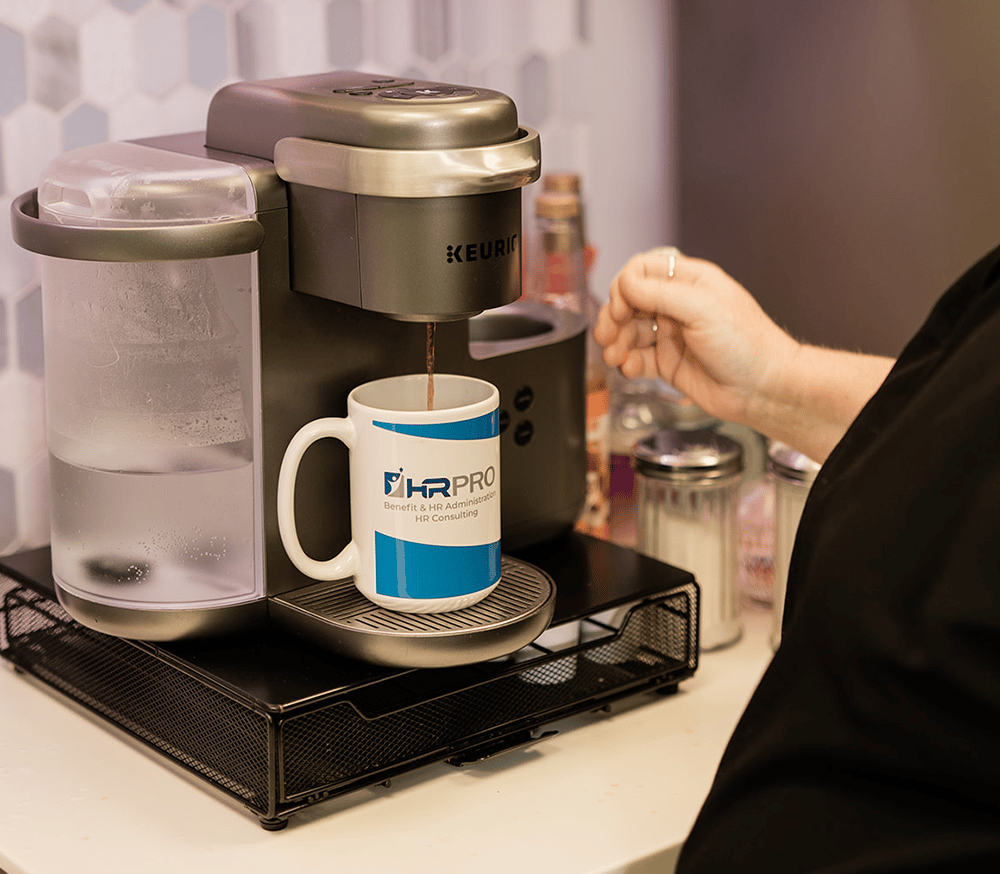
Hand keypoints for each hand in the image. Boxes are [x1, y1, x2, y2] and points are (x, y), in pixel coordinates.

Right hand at [595, 248, 798, 428]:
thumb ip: (660, 293)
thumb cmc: (748, 345)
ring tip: (615, 356)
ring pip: (629, 332)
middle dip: (613, 317)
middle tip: (608, 334)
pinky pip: (637, 359)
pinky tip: (630, 369)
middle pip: (629, 302)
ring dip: (616, 343)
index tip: (621, 307)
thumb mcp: (702, 309)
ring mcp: (672, 335)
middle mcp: (678, 305)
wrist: (762, 389)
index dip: (625, 287)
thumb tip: (625, 283)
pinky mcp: (668, 363)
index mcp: (690, 282)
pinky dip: (628, 364)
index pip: (643, 271)